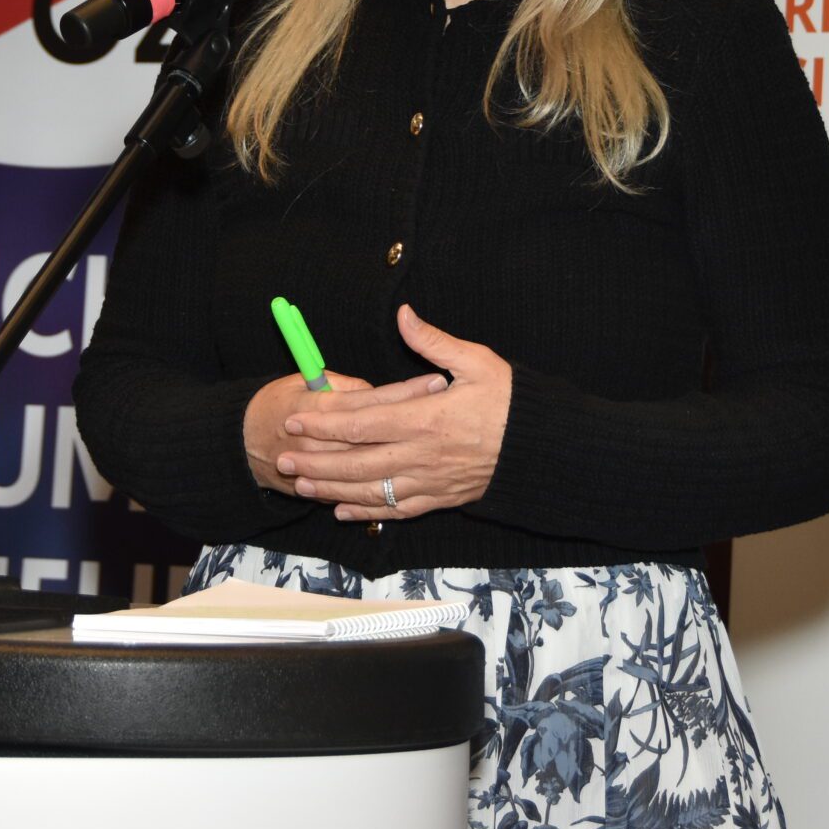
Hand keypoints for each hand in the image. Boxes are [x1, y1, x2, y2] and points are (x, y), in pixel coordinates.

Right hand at [242, 368, 429, 495]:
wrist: (239, 444)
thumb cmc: (272, 404)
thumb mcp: (297, 381)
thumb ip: (338, 386)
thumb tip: (371, 391)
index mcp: (319, 410)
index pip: (371, 401)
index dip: (405, 392)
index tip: (437, 382)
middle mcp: (323, 444)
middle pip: (376, 436)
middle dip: (414, 424)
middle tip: (449, 412)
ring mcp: (324, 472)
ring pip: (369, 470)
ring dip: (404, 459)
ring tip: (438, 451)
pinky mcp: (322, 491)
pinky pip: (354, 498)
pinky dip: (380, 494)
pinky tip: (407, 487)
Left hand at [277, 304, 512, 521]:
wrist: (545, 450)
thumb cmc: (512, 402)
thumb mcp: (477, 361)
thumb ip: (433, 342)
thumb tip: (403, 315)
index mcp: (426, 419)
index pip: (362, 423)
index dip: (325, 422)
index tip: (297, 417)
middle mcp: (422, 455)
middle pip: (356, 463)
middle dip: (316, 460)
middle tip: (283, 457)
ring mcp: (430, 482)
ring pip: (370, 491)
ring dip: (332, 490)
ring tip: (301, 485)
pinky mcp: (441, 499)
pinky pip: (396, 511)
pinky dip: (366, 513)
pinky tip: (343, 511)